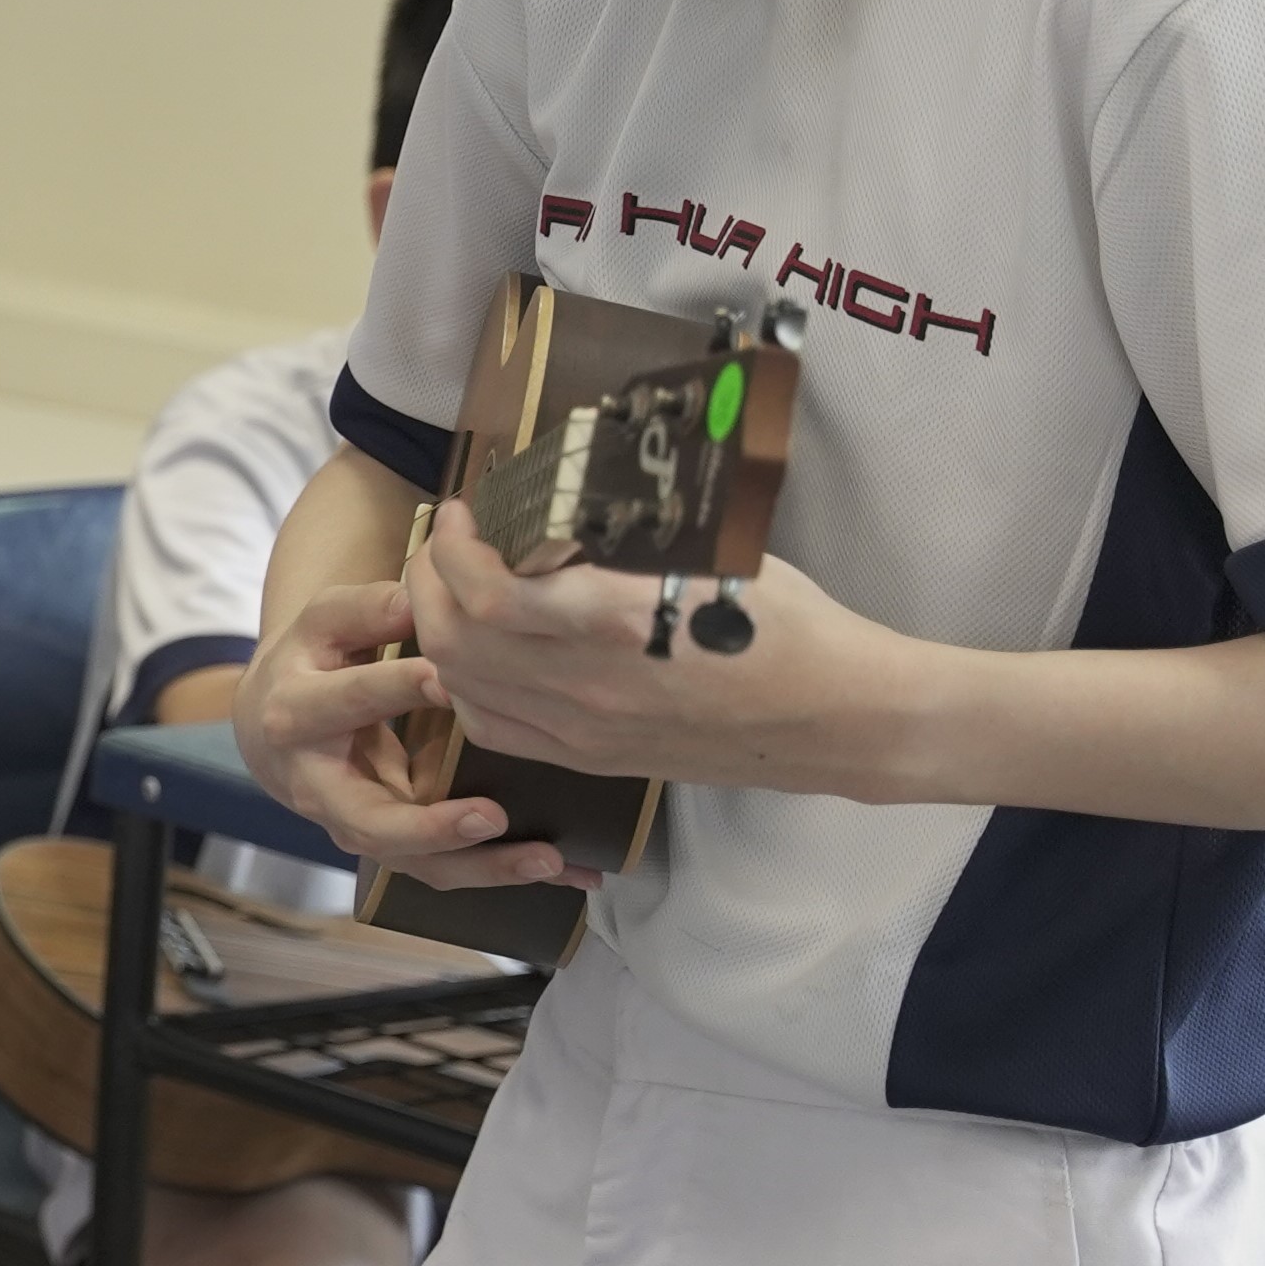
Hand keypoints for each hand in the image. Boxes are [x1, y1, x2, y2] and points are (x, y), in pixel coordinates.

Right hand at [232, 575, 564, 891]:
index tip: (452, 681)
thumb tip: (415, 599)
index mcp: (297, 714)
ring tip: (546, 858)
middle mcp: (316, 784)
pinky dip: (498, 872)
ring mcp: (350, 824)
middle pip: (368, 821)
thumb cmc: (311, 664)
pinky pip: (439, 869)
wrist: (268, 723)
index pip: (349, 701)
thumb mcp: (323, 625)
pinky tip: (558, 869)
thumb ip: (365, 609)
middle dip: (429, 826)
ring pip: (410, 861)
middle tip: (490, 816)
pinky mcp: (386, 846)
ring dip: (479, 866)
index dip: (397, 689)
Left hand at [410, 505, 889, 796]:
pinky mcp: (592, 759)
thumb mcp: (706, 556)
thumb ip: (621, 542)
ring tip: (450, 587)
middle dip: (428, 581)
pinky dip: (464, 683)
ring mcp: (584, 731)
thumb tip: (556, 505)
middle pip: (455, 640)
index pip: (488, 592)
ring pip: (463, 685)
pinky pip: (493, 726)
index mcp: (617, 623)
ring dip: (437, 629)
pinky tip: (476, 651)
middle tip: (443, 543)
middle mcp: (587, 686)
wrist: (837, 717)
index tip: (463, 512)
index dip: (453, 547)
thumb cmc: (788, 623)